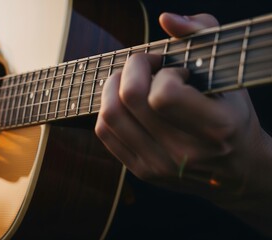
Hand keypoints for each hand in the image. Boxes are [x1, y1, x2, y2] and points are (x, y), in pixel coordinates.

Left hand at [95, 13, 271, 199]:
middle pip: (129, 100)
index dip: (162, 73)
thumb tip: (166, 19)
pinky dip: (108, 108)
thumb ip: (201, 35)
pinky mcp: (142, 171)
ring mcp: (160, 166)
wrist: (235, 167)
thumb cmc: (231, 113)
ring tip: (130, 80)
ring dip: (112, 86)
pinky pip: (105, 132)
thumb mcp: (227, 72)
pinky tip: (125, 102)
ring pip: (110, 115)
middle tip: (143, 65)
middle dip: (130, 69)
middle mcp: (185, 153)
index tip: (174, 70)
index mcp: (216, 127)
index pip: (163, 95)